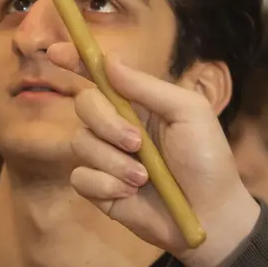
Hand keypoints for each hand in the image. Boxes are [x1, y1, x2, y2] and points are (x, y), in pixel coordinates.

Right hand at [53, 43, 259, 266]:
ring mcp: (105, 158)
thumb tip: (109, 61)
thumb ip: (148, 87)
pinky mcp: (98, 189)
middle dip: (106, 123)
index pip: (99, 76)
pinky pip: (80, 177)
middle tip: (137, 143)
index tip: (57, 52)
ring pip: (80, 143)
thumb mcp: (189, 113)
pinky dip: (105, 185)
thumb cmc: (207, 159)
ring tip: (144, 178)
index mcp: (138, 103)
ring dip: (113, 161)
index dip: (76, 61)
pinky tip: (130, 194)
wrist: (210, 214)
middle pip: (84, 105)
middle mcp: (116, 126)